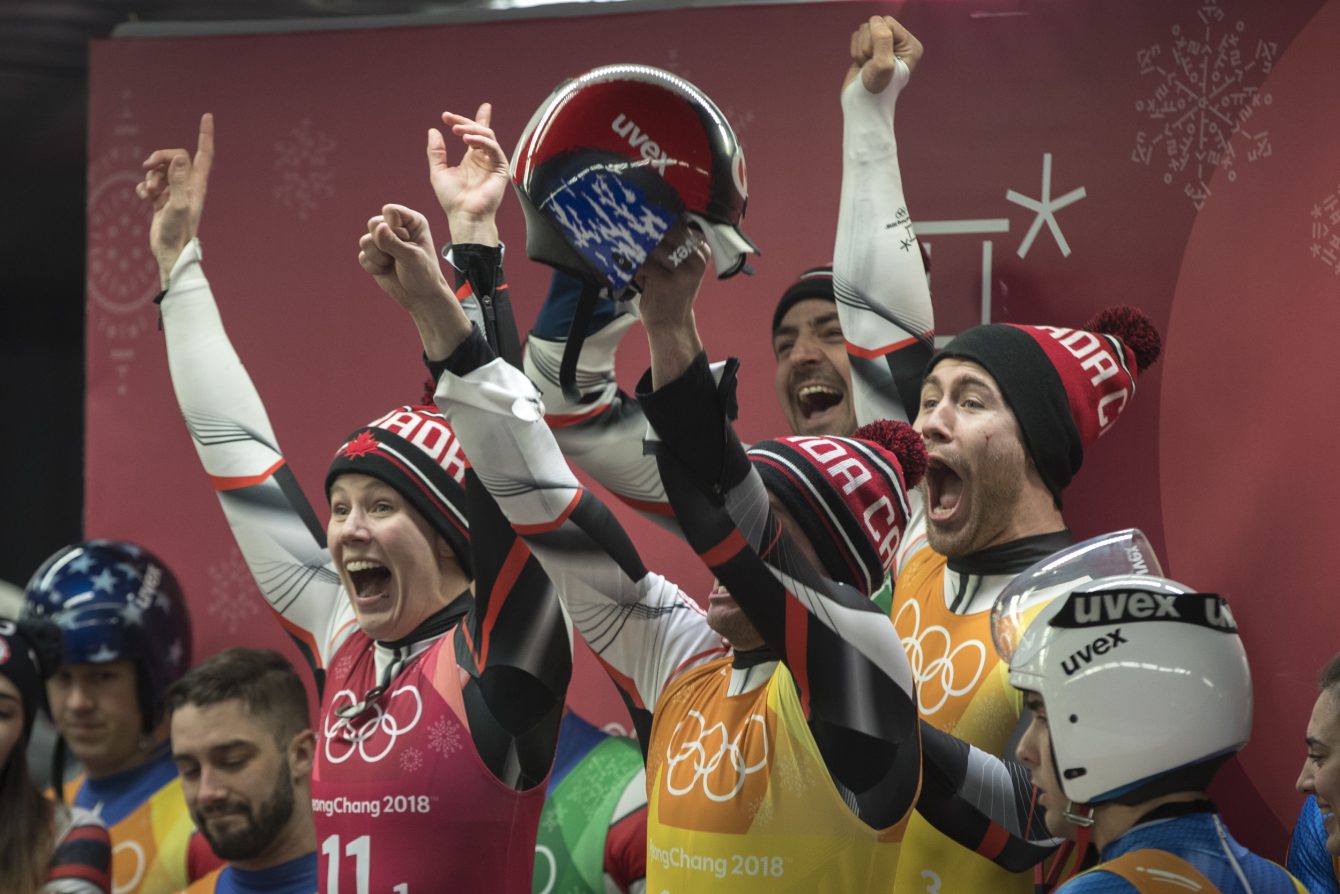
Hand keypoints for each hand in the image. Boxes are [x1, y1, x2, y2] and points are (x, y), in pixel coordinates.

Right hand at [137, 113, 213, 284]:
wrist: (168, 251)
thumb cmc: (177, 231)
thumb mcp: (177, 204)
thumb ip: (178, 179)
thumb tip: (181, 156)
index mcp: (197, 184)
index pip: (203, 154)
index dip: (205, 135)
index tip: (207, 116)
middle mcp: (188, 185)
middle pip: (174, 157)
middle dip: (159, 157)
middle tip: (148, 167)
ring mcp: (175, 192)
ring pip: (160, 170)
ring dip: (150, 176)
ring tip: (150, 192)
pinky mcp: (162, 199)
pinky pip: (150, 183)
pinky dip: (144, 187)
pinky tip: (144, 198)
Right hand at [359, 204, 469, 359]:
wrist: (421, 297)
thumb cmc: (424, 274)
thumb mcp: (412, 257)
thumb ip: (393, 242)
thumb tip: (378, 228)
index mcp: (411, 221)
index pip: (390, 211)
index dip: (394, 227)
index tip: (407, 241)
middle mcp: (396, 228)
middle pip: (373, 223)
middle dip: (383, 243)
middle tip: (399, 255)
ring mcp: (383, 241)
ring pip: (364, 241)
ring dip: (378, 257)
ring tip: (393, 264)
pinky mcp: (373, 256)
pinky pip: (362, 257)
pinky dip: (374, 267)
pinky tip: (387, 271)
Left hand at [427, 103, 508, 245]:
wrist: (465, 216)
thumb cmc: (453, 200)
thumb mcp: (438, 171)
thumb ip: (436, 152)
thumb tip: (433, 131)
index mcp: (471, 159)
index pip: (473, 134)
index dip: (465, 120)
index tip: (446, 115)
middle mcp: (483, 159)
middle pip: (480, 130)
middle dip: (464, 121)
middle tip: (449, 119)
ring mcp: (493, 163)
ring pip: (488, 136)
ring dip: (472, 129)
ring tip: (457, 131)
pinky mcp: (500, 169)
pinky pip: (494, 148)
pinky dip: (481, 141)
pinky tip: (468, 140)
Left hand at [637, 220, 709, 387]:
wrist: (671, 324)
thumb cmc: (670, 292)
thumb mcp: (679, 267)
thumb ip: (671, 245)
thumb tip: (645, 217)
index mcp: (702, 251)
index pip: (681, 223)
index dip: (660, 215)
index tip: (642, 209)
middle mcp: (697, 259)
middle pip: (667, 231)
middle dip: (645, 227)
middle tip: (626, 221)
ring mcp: (684, 271)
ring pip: (653, 246)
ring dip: (636, 246)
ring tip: (625, 244)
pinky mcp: (667, 282)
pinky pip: (643, 263)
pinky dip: (632, 263)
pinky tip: (627, 265)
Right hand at [844, 15, 922, 93]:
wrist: (862, 106)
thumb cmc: (876, 90)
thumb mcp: (883, 64)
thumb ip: (883, 39)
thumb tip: (876, 21)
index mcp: (910, 45)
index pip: (887, 23)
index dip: (877, 40)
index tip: (877, 60)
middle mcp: (899, 43)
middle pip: (876, 24)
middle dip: (868, 44)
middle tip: (871, 64)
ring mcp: (884, 45)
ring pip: (865, 29)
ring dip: (861, 50)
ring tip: (867, 66)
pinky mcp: (870, 49)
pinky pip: (857, 36)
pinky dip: (855, 51)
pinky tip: (862, 65)